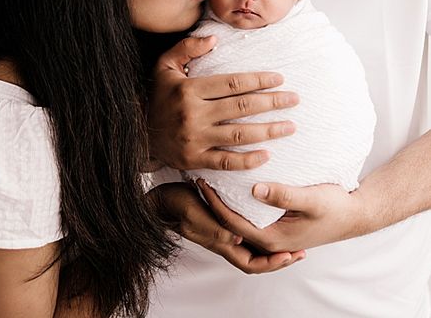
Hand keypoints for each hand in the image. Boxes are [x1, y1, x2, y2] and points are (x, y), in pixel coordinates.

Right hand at [149, 36, 298, 169]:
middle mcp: (193, 115)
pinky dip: (247, 161)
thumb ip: (188, 47)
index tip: (279, 79)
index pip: (233, 83)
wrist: (136, 131)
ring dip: (268, 131)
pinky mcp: (195, 160)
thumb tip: (214, 38)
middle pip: (241, 108)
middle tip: (294, 100)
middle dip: (272, 103)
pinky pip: (226, 162)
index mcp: (190, 89)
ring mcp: (195, 140)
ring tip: (290, 126)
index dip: (259, 80)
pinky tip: (266, 155)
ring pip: (239, 136)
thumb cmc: (156, 94)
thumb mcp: (164, 65)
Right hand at [151, 183, 305, 273]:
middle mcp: (225, 242)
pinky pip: (248, 234)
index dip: (272, 263)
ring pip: (254, 248)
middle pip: (256, 260)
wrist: (162, 199)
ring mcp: (224, 234)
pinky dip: (262, 233)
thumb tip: (239, 239)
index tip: (290, 256)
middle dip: (278, 259)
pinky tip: (271, 222)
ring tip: (291, 241)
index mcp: (220, 243)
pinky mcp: (223, 223)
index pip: (251, 263)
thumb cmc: (177, 204)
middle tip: (299, 253)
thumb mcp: (195, 213)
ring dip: (272, 248)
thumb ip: (215, 228)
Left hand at [199, 179, 367, 253]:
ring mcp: (272, 233)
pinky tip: (230, 186)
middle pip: (230, 224)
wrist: (354, 215)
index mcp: (273, 238)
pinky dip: (236, 203)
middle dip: (212, 205)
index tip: (202, 181)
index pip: (232, 223)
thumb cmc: (335, 208)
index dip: (214, 203)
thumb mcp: (311, 199)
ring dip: (222, 204)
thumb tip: (254, 189)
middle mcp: (268, 239)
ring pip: (238, 221)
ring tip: (207, 181)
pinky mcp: (276, 224)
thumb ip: (284, 195)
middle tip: (196, 179)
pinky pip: (249, 216)